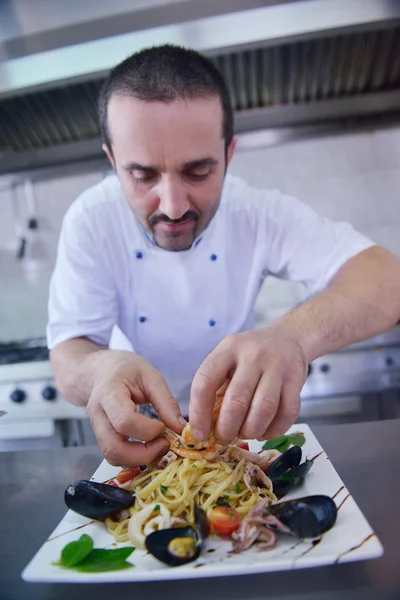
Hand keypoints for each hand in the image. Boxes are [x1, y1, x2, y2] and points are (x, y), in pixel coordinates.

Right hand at [86, 351, 184, 466]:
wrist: (101, 370)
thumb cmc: (126, 369)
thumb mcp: (150, 376)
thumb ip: (166, 402)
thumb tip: (181, 429)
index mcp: (109, 392)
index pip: (125, 421)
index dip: (148, 431)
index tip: (164, 426)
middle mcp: (97, 414)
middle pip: (114, 447)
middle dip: (144, 454)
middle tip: (165, 444)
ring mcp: (96, 428)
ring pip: (112, 456)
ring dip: (139, 459)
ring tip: (159, 446)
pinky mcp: (101, 437)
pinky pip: (115, 455)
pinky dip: (133, 458)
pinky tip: (149, 447)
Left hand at [188, 324, 307, 443]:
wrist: (289, 338)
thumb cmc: (251, 355)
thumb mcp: (229, 359)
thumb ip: (216, 388)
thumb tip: (204, 428)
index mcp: (229, 349)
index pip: (205, 382)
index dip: (198, 412)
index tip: (198, 433)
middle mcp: (253, 355)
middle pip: (236, 401)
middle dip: (227, 428)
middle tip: (224, 439)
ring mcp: (277, 367)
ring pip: (263, 410)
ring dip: (251, 430)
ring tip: (245, 433)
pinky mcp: (296, 381)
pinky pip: (287, 414)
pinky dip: (274, 431)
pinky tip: (264, 431)